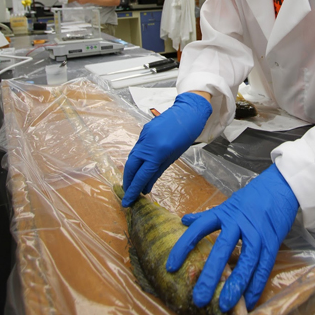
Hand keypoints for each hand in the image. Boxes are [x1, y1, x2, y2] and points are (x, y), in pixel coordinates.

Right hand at [121, 92, 211, 206]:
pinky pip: (137, 148)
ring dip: (130, 171)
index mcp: (157, 153)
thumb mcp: (173, 157)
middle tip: (127, 194)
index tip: (128, 201)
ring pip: (132, 157)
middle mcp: (147, 144)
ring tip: (131, 183)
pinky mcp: (143, 131)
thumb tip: (145, 187)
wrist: (187, 114)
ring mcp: (144, 136)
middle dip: (127, 182)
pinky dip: (136, 159)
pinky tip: (138, 166)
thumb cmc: (185, 137)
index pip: (141, 175)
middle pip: (131, 166)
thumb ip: (157, 172)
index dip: (133, 190)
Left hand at [166, 163, 298, 310]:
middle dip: (211, 275)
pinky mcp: (272, 243)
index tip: (171, 267)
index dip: (184, 247)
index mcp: (224, 213)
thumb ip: (207, 216)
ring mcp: (257, 234)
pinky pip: (264, 268)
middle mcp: (239, 223)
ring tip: (224, 305)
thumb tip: (184, 220)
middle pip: (222, 249)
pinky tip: (248, 301)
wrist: (281, 187)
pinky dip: (256, 286)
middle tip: (199, 298)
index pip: (199, 229)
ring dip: (236, 285)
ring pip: (246, 262)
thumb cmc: (252, 197)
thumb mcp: (228, 204)